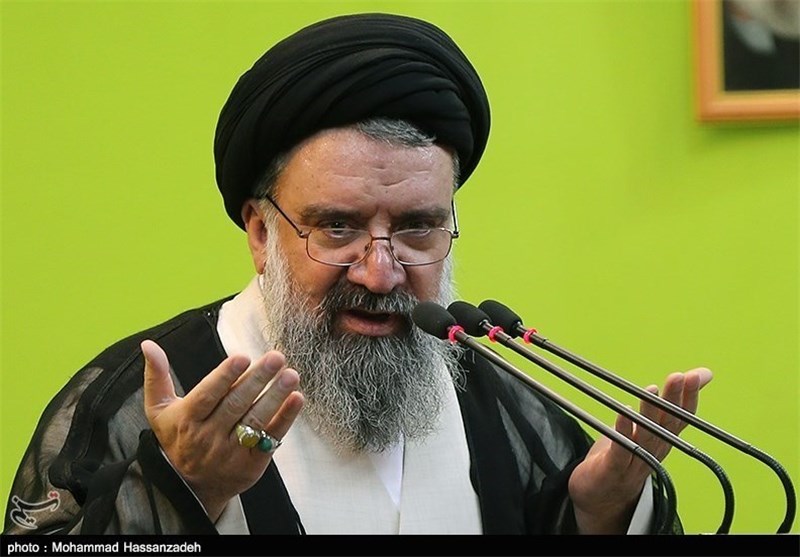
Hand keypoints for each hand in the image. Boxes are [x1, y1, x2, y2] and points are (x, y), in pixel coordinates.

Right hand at [141, 339, 303, 520]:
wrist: (188, 488)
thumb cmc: (177, 438)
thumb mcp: (159, 410)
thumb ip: (156, 376)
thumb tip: (148, 344)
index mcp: (187, 420)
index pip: (207, 395)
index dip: (224, 376)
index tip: (242, 357)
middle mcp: (208, 437)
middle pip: (236, 404)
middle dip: (257, 379)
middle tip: (276, 357)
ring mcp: (231, 453)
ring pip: (255, 421)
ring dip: (275, 397)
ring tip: (291, 375)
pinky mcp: (250, 465)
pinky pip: (270, 439)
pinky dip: (285, 419)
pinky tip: (297, 399)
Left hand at [568, 367, 712, 533]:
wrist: (602, 497)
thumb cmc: (626, 455)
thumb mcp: (649, 425)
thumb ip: (668, 401)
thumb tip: (701, 374)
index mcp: (663, 438)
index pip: (682, 417)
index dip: (690, 397)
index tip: (696, 375)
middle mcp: (655, 449)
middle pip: (668, 423)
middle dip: (674, 399)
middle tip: (679, 377)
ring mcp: (635, 460)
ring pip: (646, 435)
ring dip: (650, 412)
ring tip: (653, 390)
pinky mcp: (613, 468)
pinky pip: (620, 448)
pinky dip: (623, 430)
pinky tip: (623, 411)